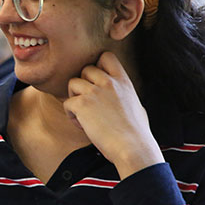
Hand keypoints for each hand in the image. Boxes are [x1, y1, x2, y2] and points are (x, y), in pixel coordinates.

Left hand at [63, 51, 162, 179]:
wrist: (133, 147)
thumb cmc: (137, 133)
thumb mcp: (136, 106)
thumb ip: (125, 96)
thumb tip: (123, 98)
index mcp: (123, 81)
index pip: (106, 56)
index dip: (98, 66)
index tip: (98, 83)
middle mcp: (109, 82)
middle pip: (86, 69)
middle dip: (84, 85)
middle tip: (89, 103)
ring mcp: (94, 92)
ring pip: (72, 83)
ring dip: (74, 98)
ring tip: (84, 115)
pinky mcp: (82, 105)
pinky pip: (67, 103)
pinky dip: (71, 115)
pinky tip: (82, 125)